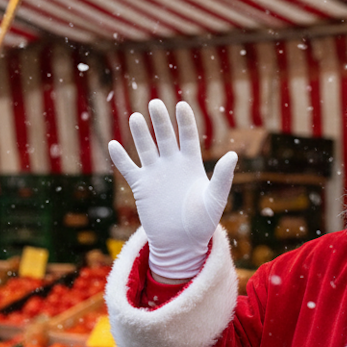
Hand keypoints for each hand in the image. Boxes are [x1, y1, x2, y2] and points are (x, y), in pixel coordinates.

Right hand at [108, 100, 236, 280]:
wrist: (182, 243)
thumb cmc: (203, 222)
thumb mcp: (215, 199)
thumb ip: (222, 177)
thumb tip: (232, 155)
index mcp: (192, 164)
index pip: (188, 136)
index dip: (185, 121)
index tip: (181, 105)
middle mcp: (173, 164)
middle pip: (165, 136)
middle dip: (161, 121)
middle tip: (155, 103)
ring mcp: (156, 174)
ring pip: (146, 147)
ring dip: (140, 134)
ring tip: (136, 118)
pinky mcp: (141, 186)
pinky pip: (129, 168)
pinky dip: (121, 157)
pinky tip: (113, 145)